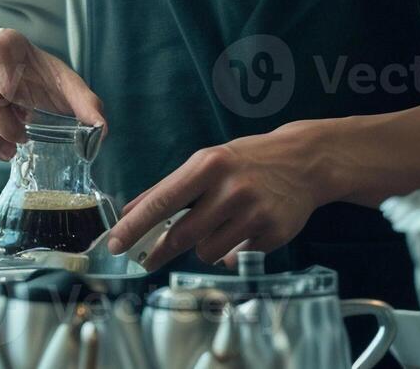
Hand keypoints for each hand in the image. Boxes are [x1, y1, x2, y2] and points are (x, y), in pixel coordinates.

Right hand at [0, 29, 104, 160]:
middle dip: (2, 123)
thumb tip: (101, 130)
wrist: (26, 87)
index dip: (4, 79)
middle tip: (22, 138)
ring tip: (8, 152)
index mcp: (8, 44)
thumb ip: (87, 104)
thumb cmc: (47, 82)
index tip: (21, 104)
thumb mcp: (69, 87)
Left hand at [106, 121, 331, 269]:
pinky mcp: (273, 234)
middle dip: (162, 248)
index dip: (135, 226)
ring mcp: (255, 213)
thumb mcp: (206, 162)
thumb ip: (169, 189)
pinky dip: (233, 248)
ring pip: (207, 252)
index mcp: (208, 166)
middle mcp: (231, 189)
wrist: (304, 161)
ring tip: (220, 224)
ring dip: (204, 246)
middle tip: (148, 258)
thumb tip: (131, 212)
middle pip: (182, 235)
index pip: (162, 201)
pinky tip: (247, 226)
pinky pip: (235, 257)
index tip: (115, 244)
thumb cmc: (246, 161)